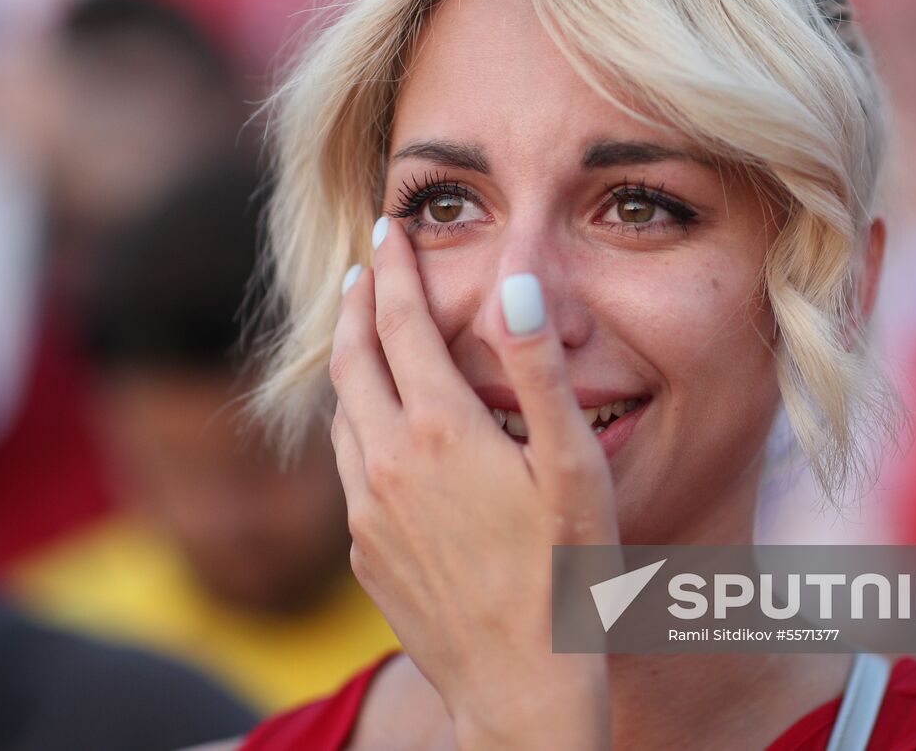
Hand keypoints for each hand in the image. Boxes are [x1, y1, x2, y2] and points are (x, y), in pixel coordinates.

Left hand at [330, 217, 617, 749]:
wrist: (520, 689)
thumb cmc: (565, 577)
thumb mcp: (573, 468)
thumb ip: (540, 372)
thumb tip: (515, 286)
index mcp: (439, 431)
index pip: (400, 322)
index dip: (394, 267)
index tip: (389, 227)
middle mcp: (386, 464)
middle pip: (352, 358)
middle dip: (357, 301)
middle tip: (364, 262)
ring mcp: (366, 512)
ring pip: (342, 413)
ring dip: (349, 361)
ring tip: (363, 332)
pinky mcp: (362, 552)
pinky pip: (347, 468)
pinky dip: (355, 423)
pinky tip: (376, 427)